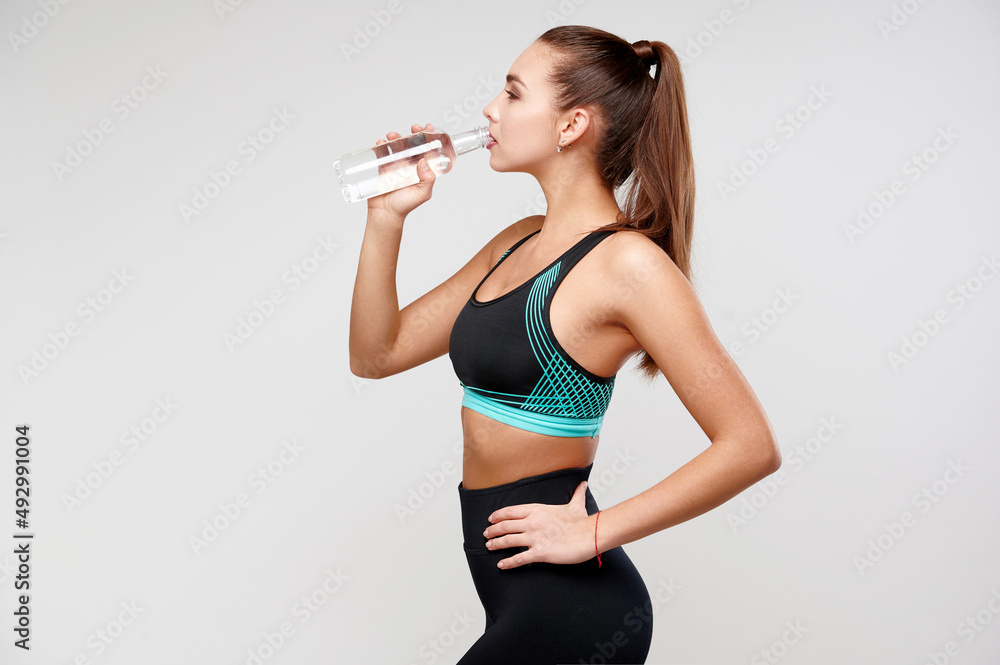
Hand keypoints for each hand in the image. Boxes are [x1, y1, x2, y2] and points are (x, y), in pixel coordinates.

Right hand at [366, 122, 437, 218]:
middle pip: (411, 144)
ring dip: (395, 137)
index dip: (428, 137)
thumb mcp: (422, 193)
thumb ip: (428, 180)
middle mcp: (408, 165)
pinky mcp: (381, 167)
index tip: (427, 128)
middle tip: (412, 129)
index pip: (427, 150)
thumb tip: (424, 162)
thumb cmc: (405, 205)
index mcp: (421, 169)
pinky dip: (380, 145)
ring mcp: (395, 165)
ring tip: (392, 136)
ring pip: (396, 145)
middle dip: (412, 134)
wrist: (385, 214)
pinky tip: (380, 142)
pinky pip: (381, 152)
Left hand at [482, 480, 596, 569]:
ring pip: (508, 541)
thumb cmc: (582, 522)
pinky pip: (519, 559)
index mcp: (537, 510)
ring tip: (489, 546)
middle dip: (493, 530)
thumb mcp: (576, 505)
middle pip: (505, 525)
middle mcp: (532, 522)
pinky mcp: (540, 552)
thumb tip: (583, 484)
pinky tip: (501, 565)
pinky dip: (508, 563)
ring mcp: (534, 537)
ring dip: (496, 544)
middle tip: (486, 534)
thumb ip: (576, 494)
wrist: (590, 535)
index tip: (491, 518)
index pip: (511, 511)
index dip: (498, 515)